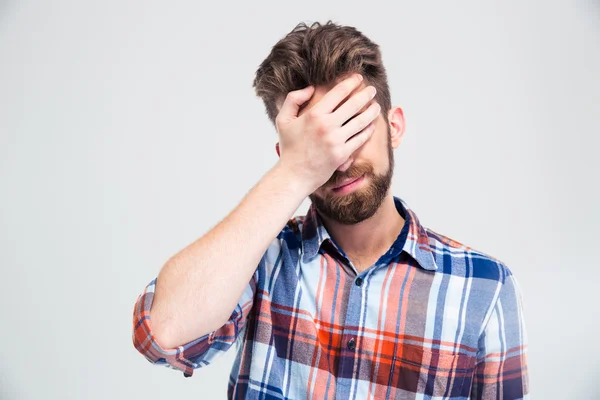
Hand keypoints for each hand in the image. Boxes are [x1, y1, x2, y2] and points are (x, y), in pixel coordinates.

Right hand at [275, 74, 380, 193]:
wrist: (294, 175)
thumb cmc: (289, 147)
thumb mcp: (283, 120)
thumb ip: (293, 99)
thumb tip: (311, 88)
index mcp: (314, 114)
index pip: (338, 93)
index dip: (351, 83)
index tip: (358, 78)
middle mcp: (327, 126)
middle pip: (354, 104)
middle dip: (366, 94)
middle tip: (372, 90)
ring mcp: (336, 140)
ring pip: (361, 121)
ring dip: (371, 111)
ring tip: (376, 106)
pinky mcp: (343, 154)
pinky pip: (360, 139)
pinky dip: (368, 130)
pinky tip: (371, 125)